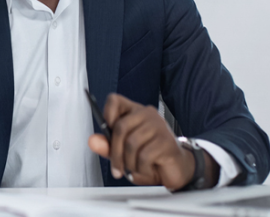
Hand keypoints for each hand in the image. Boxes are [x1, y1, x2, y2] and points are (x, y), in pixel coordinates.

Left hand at [87, 94, 213, 189]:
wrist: (177, 169)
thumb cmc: (150, 157)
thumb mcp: (124, 153)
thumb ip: (107, 146)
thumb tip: (92, 140)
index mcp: (134, 112)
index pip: (115, 100)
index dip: (107, 114)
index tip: (106, 129)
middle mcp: (147, 114)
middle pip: (120, 127)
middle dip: (114, 152)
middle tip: (117, 167)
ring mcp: (158, 126)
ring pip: (131, 144)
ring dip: (129, 163)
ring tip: (135, 168)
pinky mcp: (166, 141)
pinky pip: (144, 156)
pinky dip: (141, 168)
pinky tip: (147, 168)